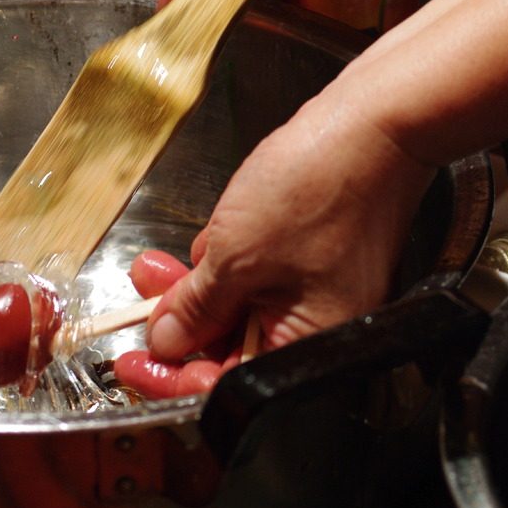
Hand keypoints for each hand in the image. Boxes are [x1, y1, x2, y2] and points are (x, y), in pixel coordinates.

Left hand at [114, 92, 435, 397]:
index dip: (171, 376)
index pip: (228, 384)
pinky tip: (211, 238)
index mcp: (310, 341)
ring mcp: (323, 289)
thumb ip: (197, 308)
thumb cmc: (322, 186)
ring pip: (244, 307)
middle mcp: (322, 325)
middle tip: (139, 302)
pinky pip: (264, 275)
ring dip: (198, 288)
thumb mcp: (237, 255)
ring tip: (158, 264)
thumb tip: (167, 342)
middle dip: (182, 323)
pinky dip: (230, 263)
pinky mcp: (321, 257)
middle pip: (235, 347)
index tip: (132, 362)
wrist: (376, 123)